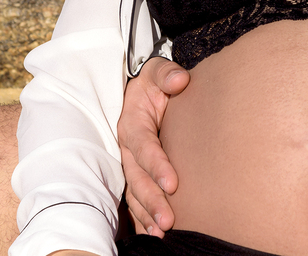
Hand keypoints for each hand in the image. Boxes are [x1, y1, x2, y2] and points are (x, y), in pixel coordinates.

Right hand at [117, 56, 189, 236]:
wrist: (142, 91)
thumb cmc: (155, 83)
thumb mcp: (158, 72)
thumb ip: (167, 74)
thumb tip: (180, 80)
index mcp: (132, 123)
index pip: (144, 146)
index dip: (157, 164)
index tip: (173, 183)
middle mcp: (127, 147)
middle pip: (137, 177)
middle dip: (152, 200)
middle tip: (169, 221)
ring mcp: (129, 163)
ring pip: (134, 193)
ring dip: (146, 214)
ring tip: (162, 233)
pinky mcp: (135, 173)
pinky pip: (135, 199)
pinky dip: (142, 218)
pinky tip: (153, 235)